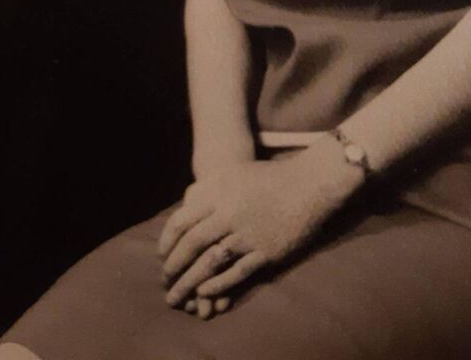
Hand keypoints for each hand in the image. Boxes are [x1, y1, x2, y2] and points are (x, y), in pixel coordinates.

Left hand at [159, 140, 362, 308]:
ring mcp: (248, 235)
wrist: (309, 184)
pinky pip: (236, 273)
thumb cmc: (267, 178)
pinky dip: (218, 285)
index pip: (181, 221)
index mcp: (217, 193)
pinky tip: (205, 292)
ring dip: (191, 282)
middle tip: (164, 281)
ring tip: (178, 295)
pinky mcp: (266, 252)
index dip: (167, 242)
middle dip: (174, 266)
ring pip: (210, 263)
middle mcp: (229, 214)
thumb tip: (184, 206)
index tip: (161, 256)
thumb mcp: (231, 173)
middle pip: (192, 245)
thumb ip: (207, 189)